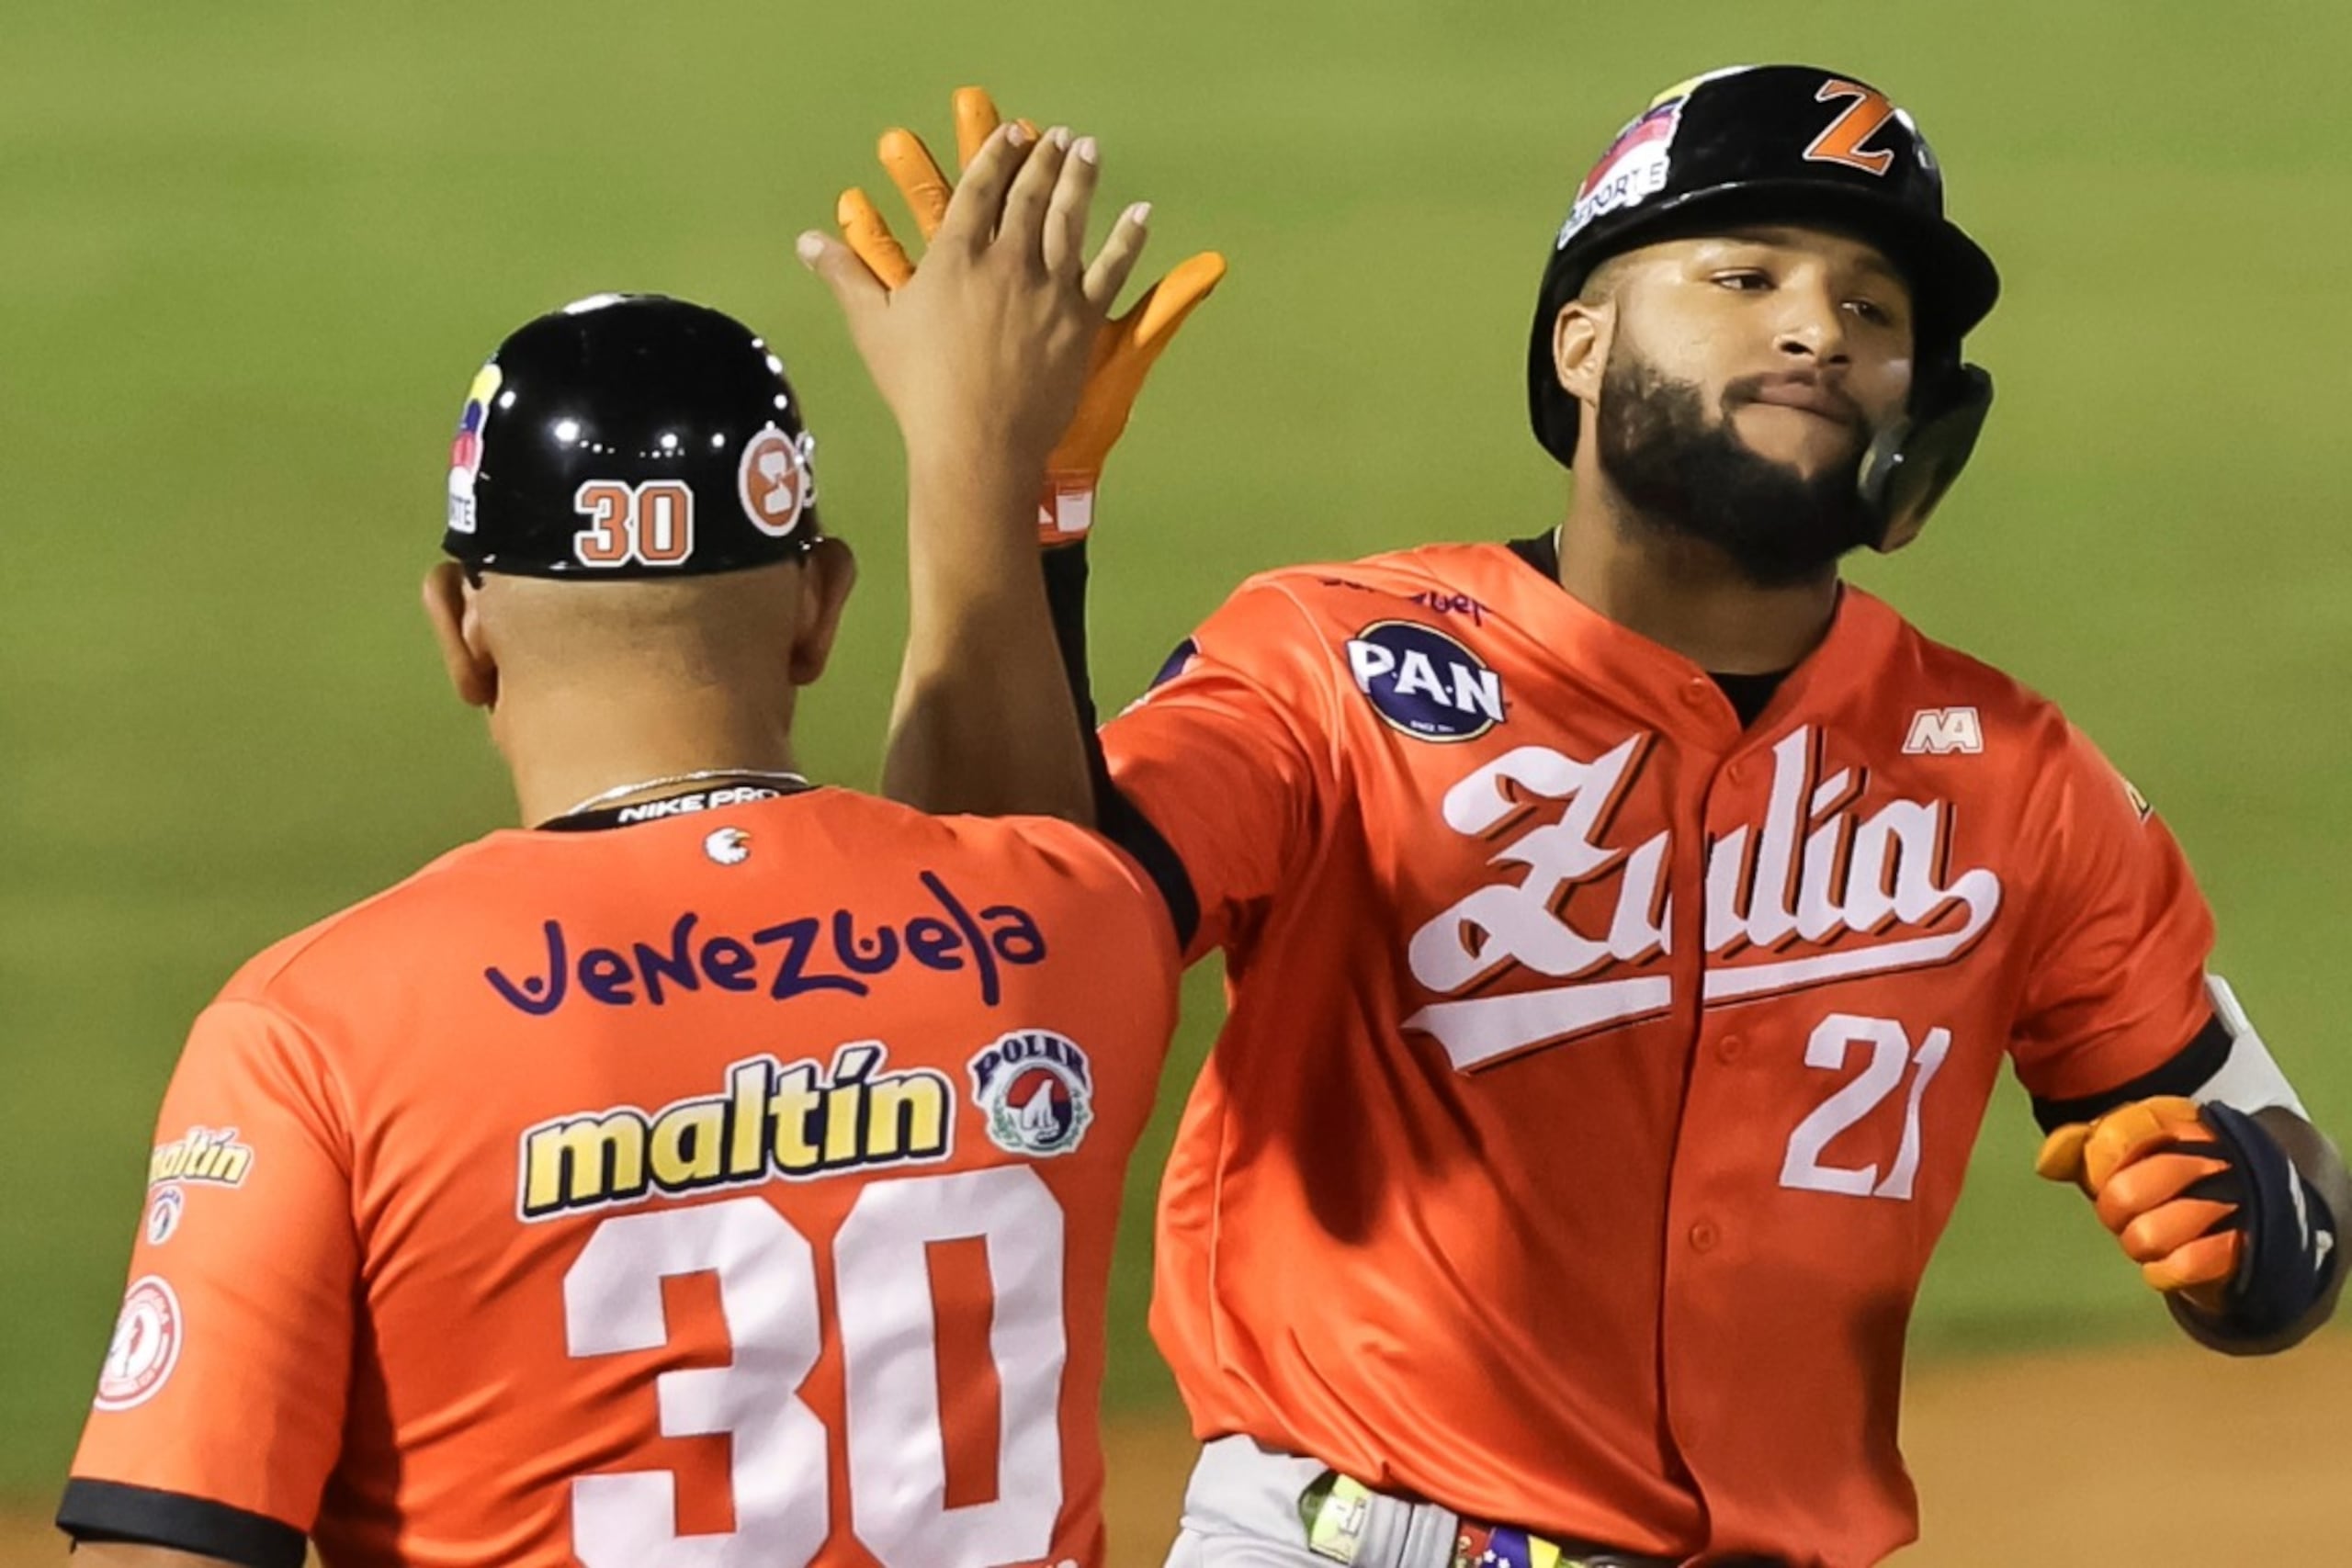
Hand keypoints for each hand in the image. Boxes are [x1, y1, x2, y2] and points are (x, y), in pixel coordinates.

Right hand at [838, 86, 1226, 540]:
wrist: (978, 444)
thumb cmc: (919, 390)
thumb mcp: (875, 330)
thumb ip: (847, 277)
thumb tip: (807, 242)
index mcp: (957, 257)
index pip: (980, 189)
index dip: (997, 155)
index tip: (1013, 134)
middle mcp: (1008, 260)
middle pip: (1030, 195)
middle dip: (1044, 158)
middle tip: (1056, 134)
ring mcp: (1050, 288)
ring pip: (1071, 219)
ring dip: (1081, 180)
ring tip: (1088, 149)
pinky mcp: (1082, 320)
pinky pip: (1112, 270)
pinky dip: (1128, 239)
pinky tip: (1141, 215)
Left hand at [2036, 1095, 2242, 1311]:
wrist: (2243, 1220)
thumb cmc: (2166, 1182)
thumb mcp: (2121, 1155)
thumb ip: (2079, 1150)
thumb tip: (2046, 1163)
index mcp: (2176, 1118)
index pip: (2114, 1137)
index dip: (2097, 1167)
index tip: (2105, 1176)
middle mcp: (2209, 1152)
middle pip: (2124, 1193)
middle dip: (2114, 1213)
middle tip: (2128, 1213)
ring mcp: (2235, 1197)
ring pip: (2149, 1235)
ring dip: (2140, 1244)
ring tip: (2153, 1235)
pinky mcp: (2247, 1244)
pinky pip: (2186, 1265)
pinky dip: (2165, 1272)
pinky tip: (2166, 1265)